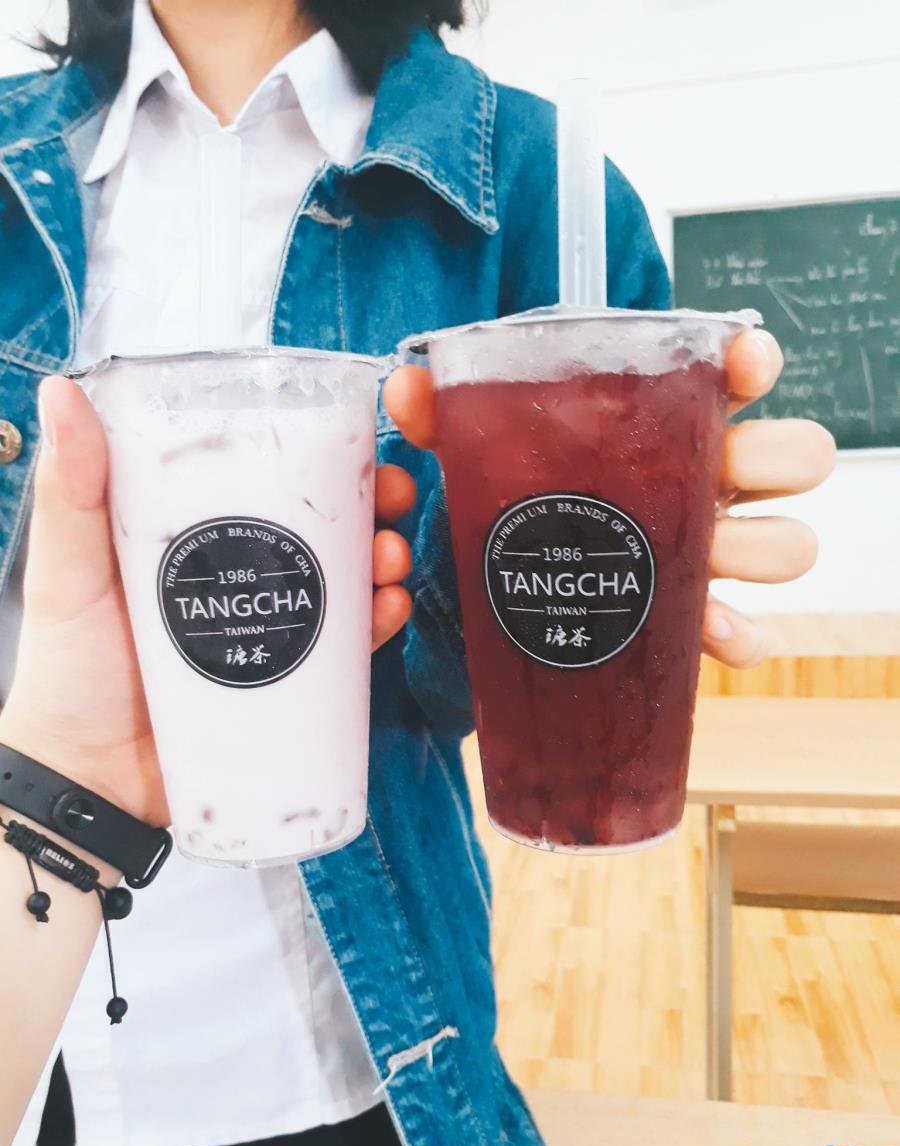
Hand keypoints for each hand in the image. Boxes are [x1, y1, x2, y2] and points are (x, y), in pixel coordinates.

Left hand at [0, 378, 415, 825]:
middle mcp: (238, 575)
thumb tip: (63, 391)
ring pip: (343, 583)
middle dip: (369, 506)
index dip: (314, 453)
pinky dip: (376, 626)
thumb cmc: (66, 672)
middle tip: (393, 496)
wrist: (86, 783)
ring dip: (381, 561)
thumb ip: (71, 491)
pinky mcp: (287, 685)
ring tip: (391, 557)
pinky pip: (345, 652)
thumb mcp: (68, 571)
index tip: (351, 435)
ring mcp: (267, 630)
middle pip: (319, 527)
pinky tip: (389, 610)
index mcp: (192, 535)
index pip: (263, 478)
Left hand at [383, 329, 835, 669]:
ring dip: (758, 551)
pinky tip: (700, 633)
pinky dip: (735, 635)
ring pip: (788, 543)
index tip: (742, 362)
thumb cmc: (520, 504)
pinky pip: (748, 634)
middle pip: (797, 455)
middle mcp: (706, 482)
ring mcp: (713, 553)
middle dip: (777, 460)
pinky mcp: (698, 624)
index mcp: (665, 426)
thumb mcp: (483, 457)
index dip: (752, 361)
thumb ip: (447, 418)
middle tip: (720, 476)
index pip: (737, 373)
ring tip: (704, 562)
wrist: (513, 594)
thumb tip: (407, 383)